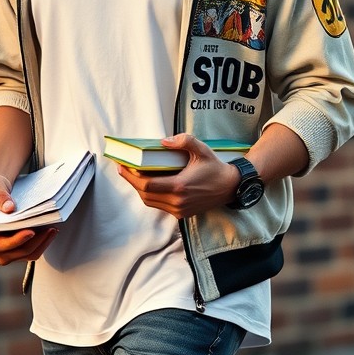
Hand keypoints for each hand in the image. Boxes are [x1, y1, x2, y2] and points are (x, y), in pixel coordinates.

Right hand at [0, 172, 57, 265]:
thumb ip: (0, 195)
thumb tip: (9, 208)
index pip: (0, 246)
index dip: (16, 240)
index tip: (31, 231)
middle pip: (18, 252)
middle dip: (36, 241)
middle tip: (49, 228)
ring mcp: (8, 250)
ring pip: (28, 254)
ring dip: (43, 243)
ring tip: (53, 228)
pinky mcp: (19, 249)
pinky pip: (33, 252)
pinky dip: (43, 243)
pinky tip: (50, 231)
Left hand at [117, 134, 238, 219]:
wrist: (230, 187)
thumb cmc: (215, 168)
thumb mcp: (201, 150)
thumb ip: (184, 141)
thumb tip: (164, 141)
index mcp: (179, 186)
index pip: (147, 184)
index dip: (131, 176)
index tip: (122, 166)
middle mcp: (177, 201)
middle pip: (145, 194)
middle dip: (131, 181)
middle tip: (123, 168)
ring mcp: (179, 209)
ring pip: (150, 202)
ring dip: (140, 189)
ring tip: (132, 175)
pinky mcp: (181, 213)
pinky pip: (159, 206)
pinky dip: (150, 196)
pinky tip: (147, 184)